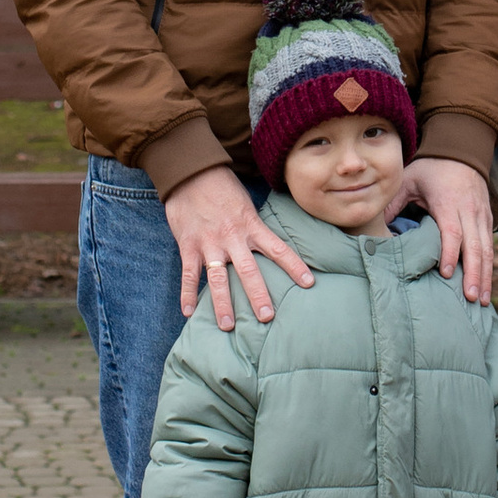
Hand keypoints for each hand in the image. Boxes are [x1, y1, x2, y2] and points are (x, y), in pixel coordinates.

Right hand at [163, 164, 311, 330]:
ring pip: (217, 279)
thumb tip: (270, 247)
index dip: (294, 266)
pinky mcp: (188, 245)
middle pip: (248, 271)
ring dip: (223, 303)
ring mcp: (209, 243)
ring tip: (228, 326)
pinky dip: (187, 293)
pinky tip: (188, 312)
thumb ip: (256, 227)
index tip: (309, 283)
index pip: (278, 249)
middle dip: (258, 295)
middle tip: (267, 317)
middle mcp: (232, 237)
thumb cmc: (223, 188)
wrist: (191, 172)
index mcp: (251, 226)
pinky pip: (188, 274)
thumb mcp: (247, 205)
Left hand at [392, 153, 497, 301]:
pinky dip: (489, 267)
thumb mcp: (409, 179)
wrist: (461, 150)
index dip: (450, 252)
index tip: (447, 274)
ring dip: (485, 275)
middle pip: (475, 246)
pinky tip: (485, 285)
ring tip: (481, 300)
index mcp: (449, 202)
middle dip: (474, 273)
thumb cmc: (431, 168)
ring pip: (487, 249)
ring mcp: (481, 216)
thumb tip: (374, 227)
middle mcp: (469, 211)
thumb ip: (393, 202)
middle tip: (470, 298)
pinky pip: (490, 246)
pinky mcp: (487, 220)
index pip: (452, 231)